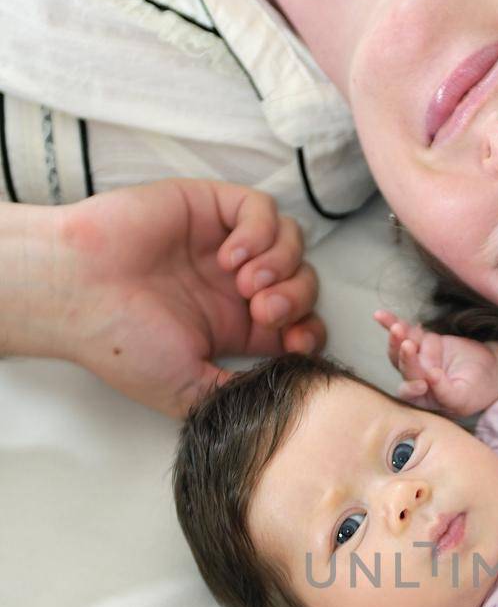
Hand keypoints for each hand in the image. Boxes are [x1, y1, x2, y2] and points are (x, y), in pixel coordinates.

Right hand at [61, 179, 322, 416]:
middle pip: (303, 283)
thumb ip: (241, 395)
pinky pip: (262, 209)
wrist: (78, 295)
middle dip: (296, 299)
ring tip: (245, 282)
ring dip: (282, 265)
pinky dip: (259, 232)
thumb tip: (287, 398)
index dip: (310, 333)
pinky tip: (229, 255)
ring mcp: (224, 244)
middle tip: (262, 310)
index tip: (293, 344)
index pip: (300, 324)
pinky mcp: (210, 207)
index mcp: (235, 328)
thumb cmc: (123, 343)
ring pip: (292, 243)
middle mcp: (235, 286)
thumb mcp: (191, 391)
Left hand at [374, 309, 497, 416]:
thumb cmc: (478, 389)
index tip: (422, 384)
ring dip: (396, 338)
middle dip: (405, 358)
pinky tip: (380, 315)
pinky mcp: (422, 341)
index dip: (412, 388)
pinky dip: (391, 323)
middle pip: (404, 368)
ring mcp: (418, 358)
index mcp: (424, 398)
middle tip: (409, 346)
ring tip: (397, 328)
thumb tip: (431, 377)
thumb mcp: (465, 396)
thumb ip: (447, 392)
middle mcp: (416, 379)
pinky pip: (405, 331)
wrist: (491, 369)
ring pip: (400, 349)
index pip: (411, 393)